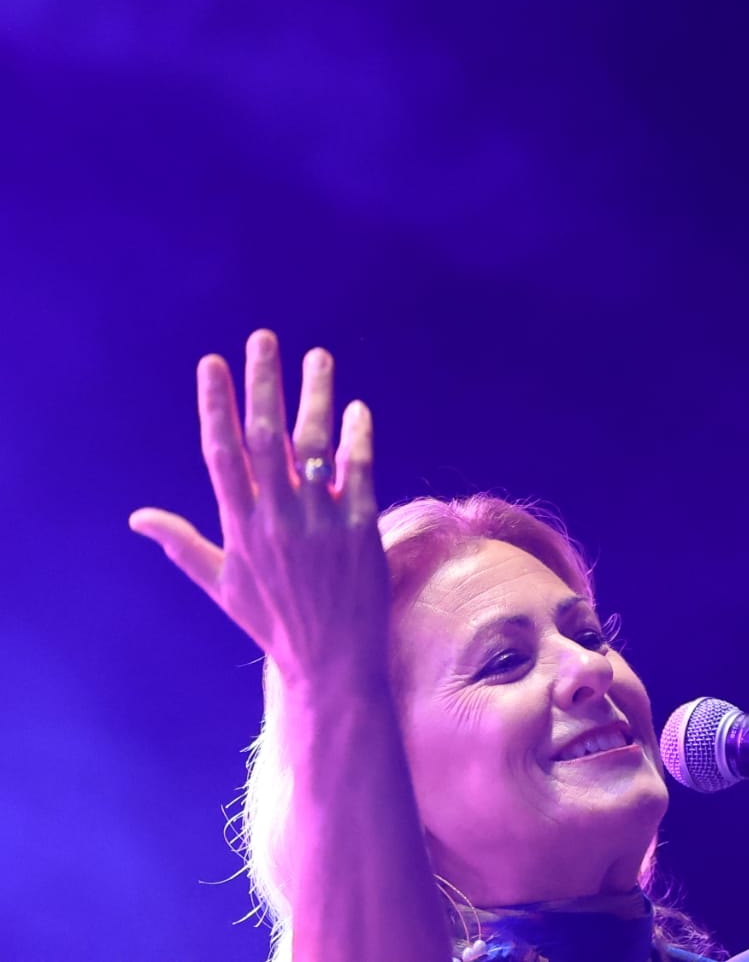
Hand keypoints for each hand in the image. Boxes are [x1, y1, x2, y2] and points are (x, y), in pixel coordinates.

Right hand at [129, 330, 389, 690]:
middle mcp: (277, 518)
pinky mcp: (361, 530)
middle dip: (263, 385)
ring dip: (316, 398)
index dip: (216, 406)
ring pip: (315, 447)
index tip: (212, 363)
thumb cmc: (272, 621)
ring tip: (318, 357)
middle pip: (267, 438)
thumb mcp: (221, 584)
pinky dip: (357, 439)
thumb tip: (137, 518)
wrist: (330, 659)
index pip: (222, 453)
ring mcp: (321, 522)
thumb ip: (182, 544)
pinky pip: (358, 473)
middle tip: (262, 339)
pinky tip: (357, 409)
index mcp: (240, 526)